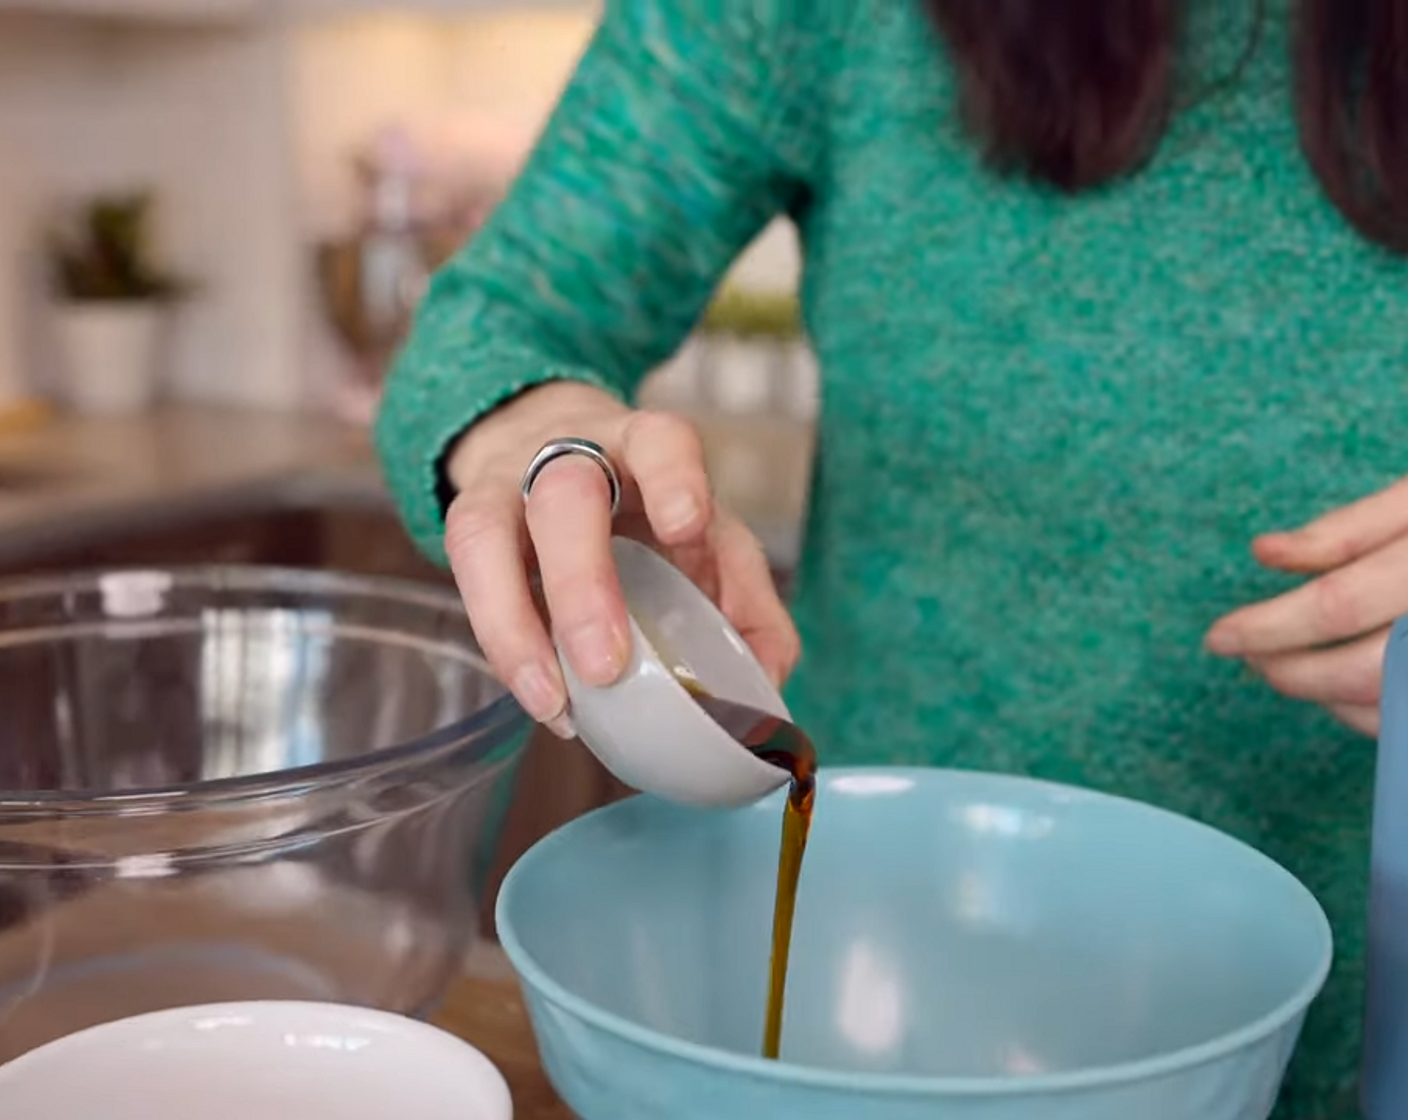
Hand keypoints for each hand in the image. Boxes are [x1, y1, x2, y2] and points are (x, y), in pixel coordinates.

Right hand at [441, 381, 799, 737]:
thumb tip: (768, 682)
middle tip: (604, 664)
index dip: (674, 478)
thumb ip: (746, 600)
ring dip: (516, 625)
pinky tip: (541, 698)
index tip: (687, 526)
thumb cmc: (645, 509)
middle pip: (564, 497)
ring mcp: (507, 486)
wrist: (553, 453)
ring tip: (553, 700)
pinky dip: (503, 646)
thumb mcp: (708, 537)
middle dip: (582, 582)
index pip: (661, 440)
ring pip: (486, 534)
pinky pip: (466, 577)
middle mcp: (571, 456)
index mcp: (647, 447)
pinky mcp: (468, 523)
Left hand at [1204, 477, 1407, 736]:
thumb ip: (1349, 527)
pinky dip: (1374, 714)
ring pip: (1390, 709)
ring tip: (1290, 669)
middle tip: (1249, 656)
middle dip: (1291, 672)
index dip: (1269, 626)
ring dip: (1329, 700)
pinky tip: (1348, 690)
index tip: (1218, 637)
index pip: (1339, 602)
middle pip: (1363, 670)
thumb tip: (1266, 554)